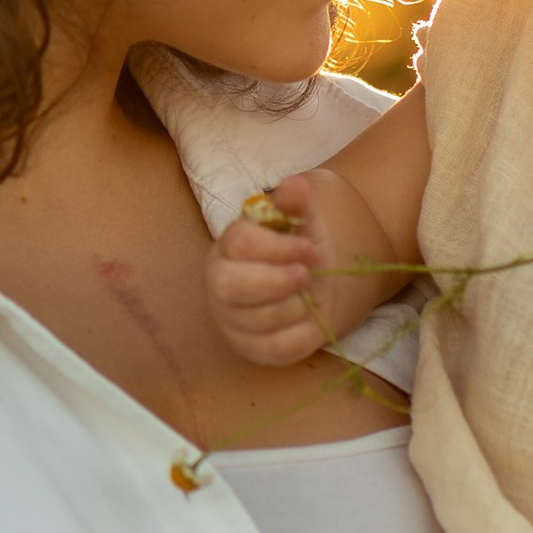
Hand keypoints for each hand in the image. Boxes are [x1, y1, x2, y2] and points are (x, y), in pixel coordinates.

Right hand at [207, 177, 331, 369]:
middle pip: (229, 286)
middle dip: (275, 281)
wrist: (313, 291)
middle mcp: (219, 282)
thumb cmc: (299, 254)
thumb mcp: (301, 225)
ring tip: (307, 297)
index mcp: (228, 246)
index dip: (277, 247)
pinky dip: (301, 335)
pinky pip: (273, 349)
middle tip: (305, 275)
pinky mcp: (248, 349)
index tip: (309, 247)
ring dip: (295, 307)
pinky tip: (308, 320)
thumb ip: (295, 205)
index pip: (238, 243)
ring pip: (256, 320)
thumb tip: (295, 183)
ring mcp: (230, 319)